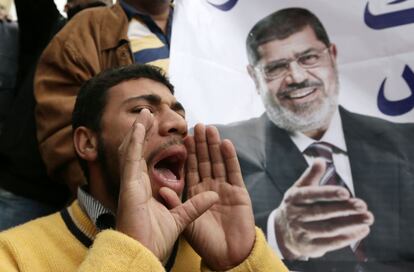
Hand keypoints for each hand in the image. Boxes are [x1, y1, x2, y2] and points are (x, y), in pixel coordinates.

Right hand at [115, 110, 218, 262]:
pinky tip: (140, 125)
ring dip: (139, 130)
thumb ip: (196, 205)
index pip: (153, 160)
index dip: (159, 145)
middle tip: (149, 114)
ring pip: (133, 149)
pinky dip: (135, 140)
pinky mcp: (128, 185)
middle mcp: (137, 182)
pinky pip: (131, 157)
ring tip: (145, 113)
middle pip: (141, 150)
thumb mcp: (182, 219)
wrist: (142, 253)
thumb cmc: (155, 240)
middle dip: (146, 131)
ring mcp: (131, 182)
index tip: (170, 132)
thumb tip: (214, 195)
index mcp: (147, 189)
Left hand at [180, 124, 255, 269]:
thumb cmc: (205, 242)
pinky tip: (225, 143)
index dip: (188, 153)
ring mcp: (225, 189)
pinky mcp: (239, 193)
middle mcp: (210, 188)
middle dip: (201, 143)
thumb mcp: (185, 223)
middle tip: (197, 125)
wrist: (228, 256)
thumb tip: (162, 189)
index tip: (184, 136)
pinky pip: (233, 172)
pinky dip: (230, 158)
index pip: (191, 168)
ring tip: (210, 128)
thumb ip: (176, 205)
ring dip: (214, 145)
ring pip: (218, 162)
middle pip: (205, 161)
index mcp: (195, 194)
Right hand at [274, 159, 373, 259]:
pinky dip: (348, 237)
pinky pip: (331, 242)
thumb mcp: (299, 189)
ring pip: (329, 228)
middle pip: (321, 212)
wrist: (282, 232)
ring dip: (350, 224)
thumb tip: (320, 160)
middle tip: (362, 205)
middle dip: (343, 209)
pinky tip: (362, 230)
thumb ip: (311, 176)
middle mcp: (296, 215)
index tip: (345, 192)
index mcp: (294, 198)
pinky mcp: (310, 246)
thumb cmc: (297, 206)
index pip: (311, 195)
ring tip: (368, 218)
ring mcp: (302, 232)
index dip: (328, 194)